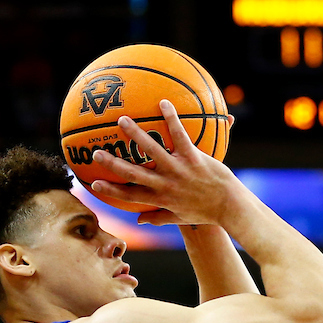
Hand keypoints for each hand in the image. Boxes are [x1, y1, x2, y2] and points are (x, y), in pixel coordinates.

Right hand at [90, 100, 245, 226]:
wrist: (230, 206)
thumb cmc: (206, 212)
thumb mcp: (180, 218)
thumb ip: (159, 217)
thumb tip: (138, 220)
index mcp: (161, 199)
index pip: (130, 196)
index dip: (111, 191)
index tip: (93, 183)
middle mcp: (166, 185)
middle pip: (134, 174)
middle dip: (113, 164)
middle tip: (96, 152)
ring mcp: (179, 170)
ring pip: (153, 150)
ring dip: (136, 135)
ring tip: (122, 120)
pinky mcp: (194, 157)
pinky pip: (180, 135)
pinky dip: (172, 118)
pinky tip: (163, 102)